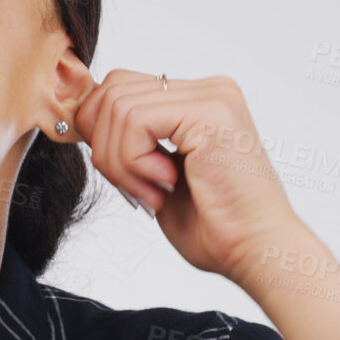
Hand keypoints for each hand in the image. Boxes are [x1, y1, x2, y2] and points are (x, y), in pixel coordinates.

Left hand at [69, 69, 300, 282]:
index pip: (118, 88)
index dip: (100, 134)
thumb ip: (126, 141)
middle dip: (104, 148)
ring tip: (154, 191)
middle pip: (111, 90)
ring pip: (117, 106)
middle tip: (136, 189)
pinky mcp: (211, 112)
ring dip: (120, 162)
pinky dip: (133, 162)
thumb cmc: (215, 226)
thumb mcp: (154, 174)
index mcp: (196, 99)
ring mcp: (212, 96)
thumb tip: (81, 120)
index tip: (126, 179)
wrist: (257, 252)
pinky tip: (165, 185)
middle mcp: (208, 89)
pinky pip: (134, 120)